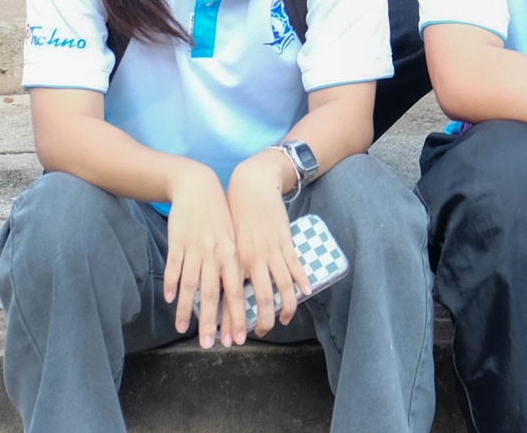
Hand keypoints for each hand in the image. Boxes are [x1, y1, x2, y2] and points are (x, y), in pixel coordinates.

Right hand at [162, 164, 244, 348]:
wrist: (198, 186)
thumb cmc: (219, 215)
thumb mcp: (233, 238)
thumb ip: (233, 265)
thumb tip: (235, 296)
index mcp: (232, 254)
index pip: (236, 292)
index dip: (237, 316)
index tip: (237, 338)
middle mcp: (214, 254)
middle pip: (212, 294)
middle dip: (211, 322)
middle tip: (210, 345)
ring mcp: (194, 248)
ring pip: (190, 285)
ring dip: (186, 309)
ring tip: (182, 330)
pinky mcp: (177, 242)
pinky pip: (174, 267)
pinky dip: (170, 283)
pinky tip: (168, 299)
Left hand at [226, 154, 306, 337]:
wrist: (251, 186)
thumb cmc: (234, 214)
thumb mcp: (225, 241)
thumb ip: (225, 265)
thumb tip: (220, 289)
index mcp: (234, 260)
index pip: (233, 298)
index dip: (234, 322)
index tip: (234, 339)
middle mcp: (253, 260)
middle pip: (260, 299)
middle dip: (264, 321)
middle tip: (263, 333)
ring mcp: (271, 252)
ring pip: (282, 288)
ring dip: (285, 307)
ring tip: (285, 320)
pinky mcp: (285, 242)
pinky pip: (296, 267)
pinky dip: (302, 281)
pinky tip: (306, 292)